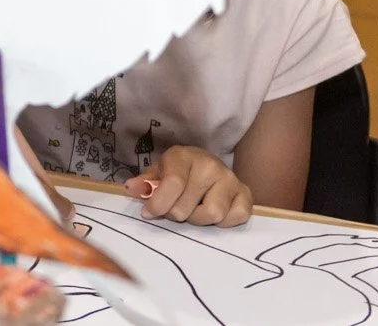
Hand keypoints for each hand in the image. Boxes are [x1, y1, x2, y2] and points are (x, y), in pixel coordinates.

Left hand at [128, 146, 253, 226]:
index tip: (148, 213)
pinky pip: (236, 217)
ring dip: (198, 220)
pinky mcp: (246, 194)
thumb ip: (145, 183)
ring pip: (213, 214)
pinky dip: (223, 222)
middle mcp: (210, 164)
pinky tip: (213, 212)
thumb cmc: (177, 172)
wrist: (206, 167)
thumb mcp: (157, 173)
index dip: (158, 203)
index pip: (173, 183)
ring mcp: (231, 179)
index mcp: (184, 156)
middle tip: (174, 209)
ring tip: (193, 210)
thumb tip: (132, 189)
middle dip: (175, 214)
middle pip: (188, 207)